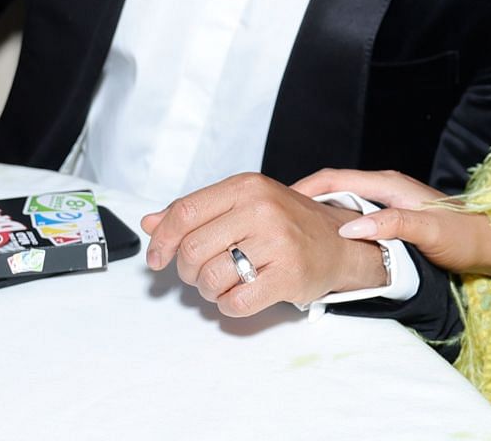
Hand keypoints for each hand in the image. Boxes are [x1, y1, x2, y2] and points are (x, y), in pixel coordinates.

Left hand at [140, 172, 388, 317]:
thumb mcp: (243, 204)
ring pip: (211, 277)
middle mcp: (261, 209)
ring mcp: (277, 242)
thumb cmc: (286, 224)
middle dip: (186, 270)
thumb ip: (197, 212)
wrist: (339, 242)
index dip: (162, 240)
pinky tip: (240, 294)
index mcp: (246, 187)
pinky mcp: (289, 275)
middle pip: (193, 248)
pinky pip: (236, 302)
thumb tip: (151, 223)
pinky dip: (229, 305)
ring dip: (208, 290)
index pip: (185, 212)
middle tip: (199, 273)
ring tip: (223, 283)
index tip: (157, 259)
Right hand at [293, 168, 490, 275]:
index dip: (305, 189)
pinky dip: (334, 223)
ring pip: (341, 202)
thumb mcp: (428, 231)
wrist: (488, 243)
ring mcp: (387, 202)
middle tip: (278, 220)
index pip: (335, 179)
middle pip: (333, 188)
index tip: (280, 204)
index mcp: (388, 184)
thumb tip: (350, 228)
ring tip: (293, 231)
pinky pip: (352, 215)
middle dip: (304, 200)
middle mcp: (385, 188)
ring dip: (317, 212)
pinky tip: (325, 240)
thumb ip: (392, 225)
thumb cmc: (462, 237)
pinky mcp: (390, 217)